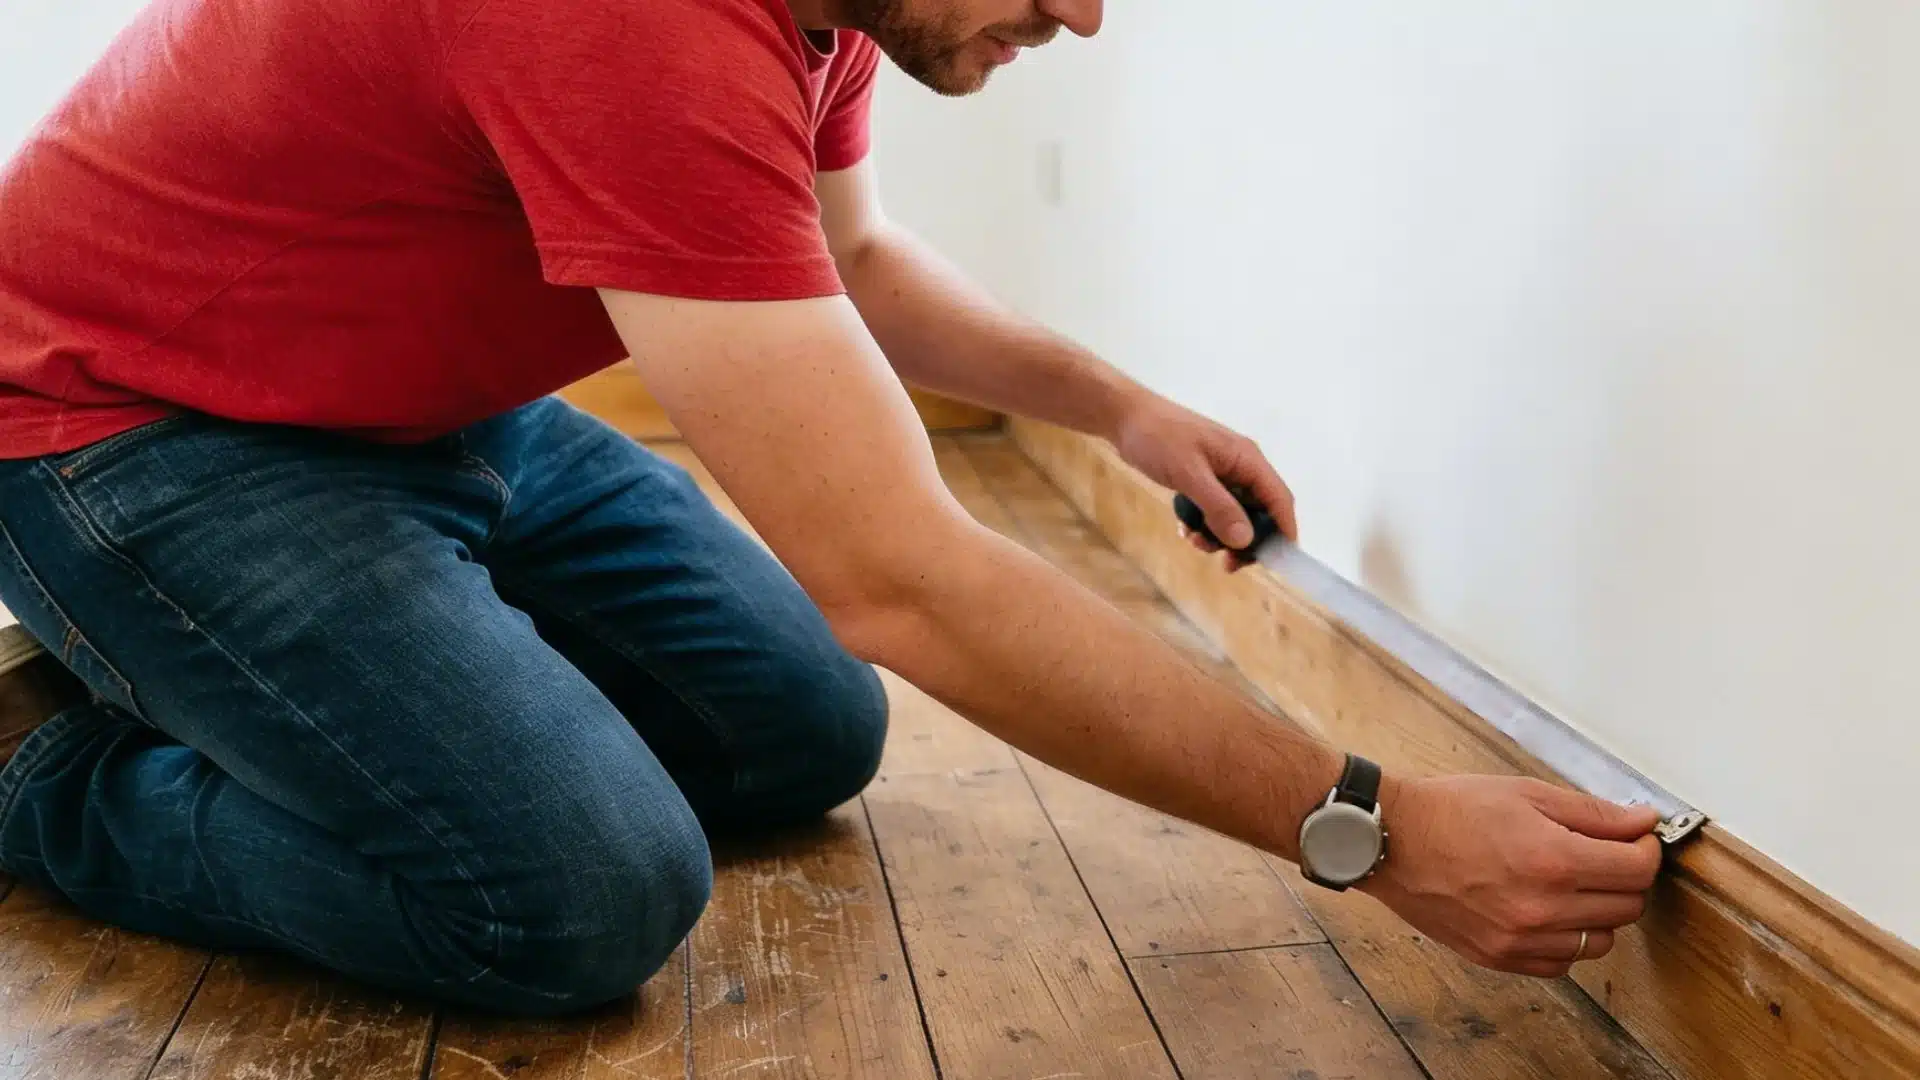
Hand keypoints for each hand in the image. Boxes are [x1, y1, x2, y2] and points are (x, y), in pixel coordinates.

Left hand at [1110, 396, 1296, 571]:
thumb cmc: (1157, 438)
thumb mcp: (1188, 474)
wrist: (1125, 418)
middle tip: (1227, 564)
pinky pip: (1213, 511)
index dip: (1283, 532)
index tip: (1274, 561)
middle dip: (1245, 541)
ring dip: (1219, 535)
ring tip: (1194, 540)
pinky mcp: (1203, 480)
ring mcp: (1222, 474)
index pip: (1279, 499)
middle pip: (1260, 513)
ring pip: (1235, 516)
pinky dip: (1202, 525)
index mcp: (1246, 459)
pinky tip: (1184, 529)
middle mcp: (1240, 466)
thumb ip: (1219, 507)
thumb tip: (1245, 539)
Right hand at [1358, 774, 1663, 976]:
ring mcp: (1520, 939)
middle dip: (1625, 878)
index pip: (1637, 869)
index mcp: (1554, 860)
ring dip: (1599, 913)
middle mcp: (1542, 908)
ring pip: (1600, 942)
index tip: (1636, 840)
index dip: (1646, 850)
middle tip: (1604, 857)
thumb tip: (1642, 822)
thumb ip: (1592, 812)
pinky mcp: (1500, 957)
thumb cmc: (1450, 810)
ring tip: (1572, 885)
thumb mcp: (1526, 793)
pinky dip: (1566, 941)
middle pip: (1627, 907)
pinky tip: (1548, 912)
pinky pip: (1561, 964)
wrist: (1391, 840)